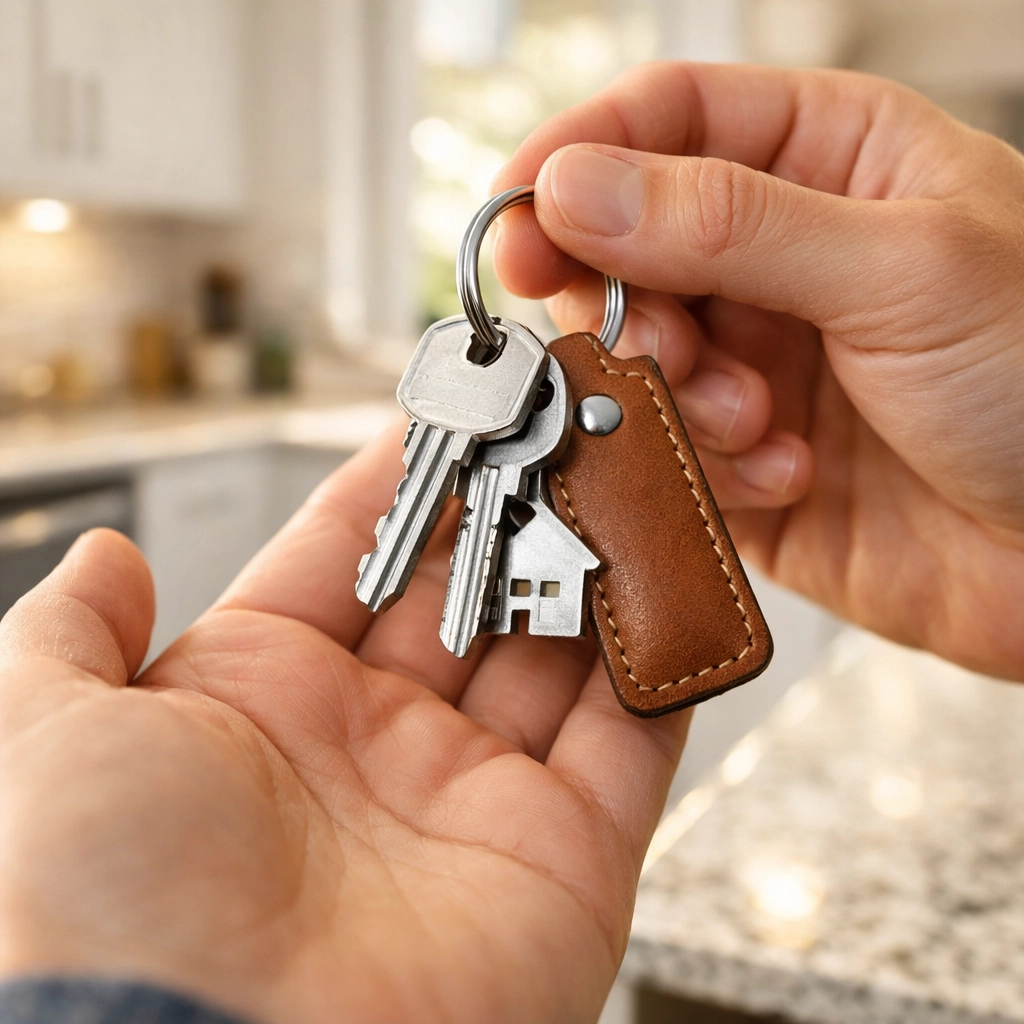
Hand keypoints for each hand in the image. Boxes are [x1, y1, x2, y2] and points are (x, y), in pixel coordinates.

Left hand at [0, 427, 688, 1023]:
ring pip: (564, 648)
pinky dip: (666, 664)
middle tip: (560, 419)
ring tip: (633, 472)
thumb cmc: (100, 909)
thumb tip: (105, 557)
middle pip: (473, 584)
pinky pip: (636, 742)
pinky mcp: (568, 859)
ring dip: (600, 560)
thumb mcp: (49, 733)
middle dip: (518, 498)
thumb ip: (72, 634)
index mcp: (267, 698)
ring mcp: (478, 798)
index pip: (356, 551)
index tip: (452, 403)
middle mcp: (377, 743)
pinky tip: (681, 582)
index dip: (406, 473)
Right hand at [494, 62, 1023, 680]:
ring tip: (754, 421)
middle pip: (625, 247)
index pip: (665, 121)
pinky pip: (667, 450)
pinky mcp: (742, 458)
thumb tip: (576, 187)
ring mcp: (757, 359)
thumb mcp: (901, 268)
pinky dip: (709, 467)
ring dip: (675, 396)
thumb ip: (727, 223)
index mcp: (830, 161)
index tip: (518, 217)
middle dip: (624, 302)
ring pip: (635, 356)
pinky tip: (787, 474)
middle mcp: (781, 258)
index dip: (577, 160)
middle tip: (657, 344)